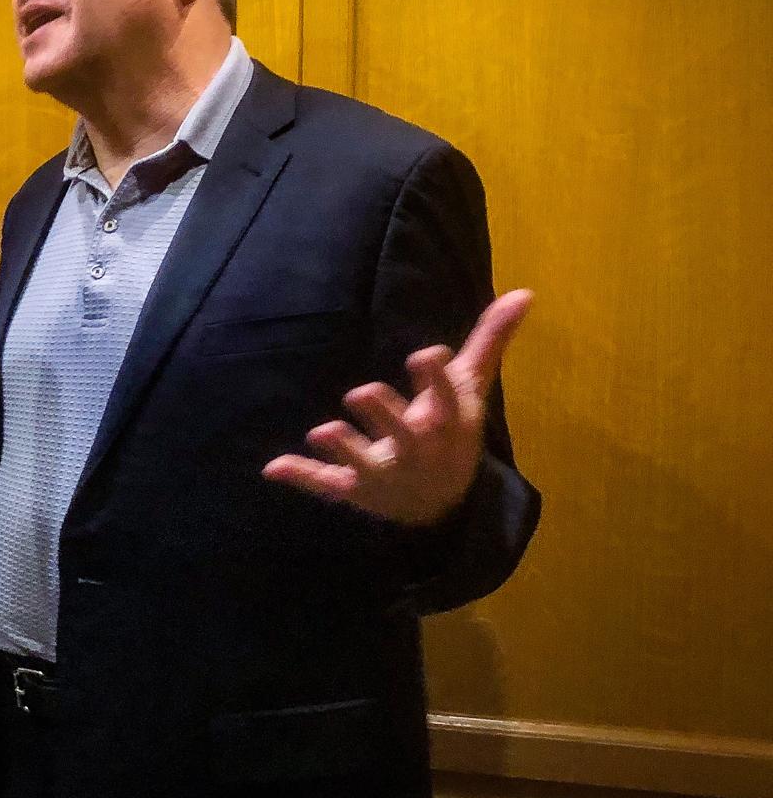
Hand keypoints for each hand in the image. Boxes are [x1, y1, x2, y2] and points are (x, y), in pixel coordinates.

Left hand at [262, 289, 532, 525]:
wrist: (441, 505)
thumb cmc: (452, 432)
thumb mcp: (469, 390)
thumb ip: (488, 341)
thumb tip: (523, 292)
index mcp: (445, 424)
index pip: (445, 400)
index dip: (435, 379)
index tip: (424, 354)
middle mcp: (416, 450)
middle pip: (401, 433)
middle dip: (383, 414)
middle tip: (361, 391)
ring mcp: (384, 473)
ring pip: (362, 463)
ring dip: (344, 448)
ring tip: (323, 430)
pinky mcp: (354, 490)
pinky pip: (326, 486)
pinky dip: (301, 476)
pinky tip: (273, 467)